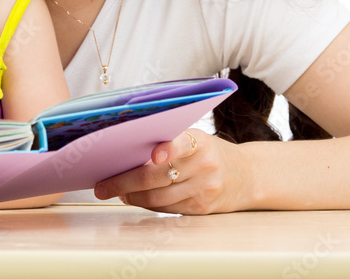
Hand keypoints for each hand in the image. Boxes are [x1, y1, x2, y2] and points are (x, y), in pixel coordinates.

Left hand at [93, 129, 250, 213]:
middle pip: (157, 178)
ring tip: (115, 191)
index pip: (181, 143)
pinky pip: (166, 209)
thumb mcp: (196, 138)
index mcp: (200, 142)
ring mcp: (204, 190)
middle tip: (102, 186)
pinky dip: (146, 204)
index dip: (167, 148)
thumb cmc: (210, 152)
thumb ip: (168, 141)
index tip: (154, 153)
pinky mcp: (201, 209)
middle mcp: (204, 166)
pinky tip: (134, 198)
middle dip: (124, 182)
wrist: (246, 176)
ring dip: (131, 196)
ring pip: (158, 198)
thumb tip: (126, 153)